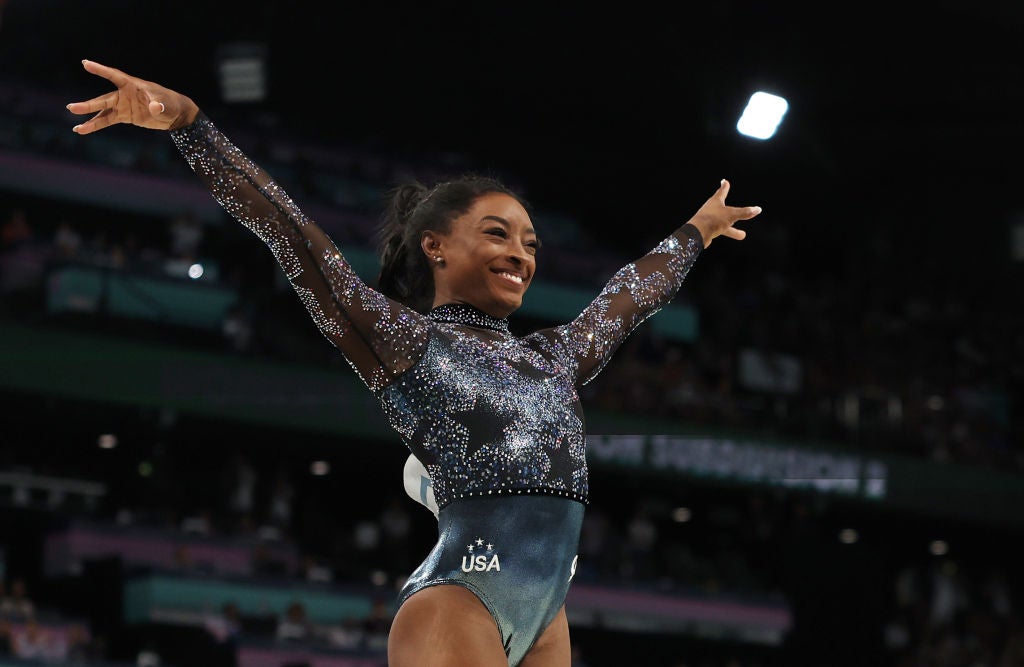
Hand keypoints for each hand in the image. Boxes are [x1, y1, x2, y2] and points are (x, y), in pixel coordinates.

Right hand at [66, 60, 199, 133]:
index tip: (85, 63)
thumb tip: (155, 107)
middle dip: (89, 105)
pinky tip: (82, 129)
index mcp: (133, 85)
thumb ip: (159, 105)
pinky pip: (107, 120)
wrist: (174, 113)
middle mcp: (124, 94)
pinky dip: (96, 125)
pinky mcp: (124, 116)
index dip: (101, 70)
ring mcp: (123, 105)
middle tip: (71, 108)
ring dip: (89, 118)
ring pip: (102, 111)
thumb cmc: (171, 104)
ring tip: (76, 128)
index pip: (114, 75)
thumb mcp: (166, 104)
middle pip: (104, 99)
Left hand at [685, 179, 761, 248]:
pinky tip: (732, 238)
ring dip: (732, 228)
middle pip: (722, 206)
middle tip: (728, 201)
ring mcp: (709, 220)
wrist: (697, 234)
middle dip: (728, 205)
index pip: (721, 191)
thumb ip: (745, 212)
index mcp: (715, 202)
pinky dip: (727, 232)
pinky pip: (720, 230)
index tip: (724, 181)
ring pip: (723, 222)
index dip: (724, 186)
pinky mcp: (707, 230)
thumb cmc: (713, 220)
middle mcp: (711, 209)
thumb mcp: (732, 215)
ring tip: (742, 235)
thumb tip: (758, 209)